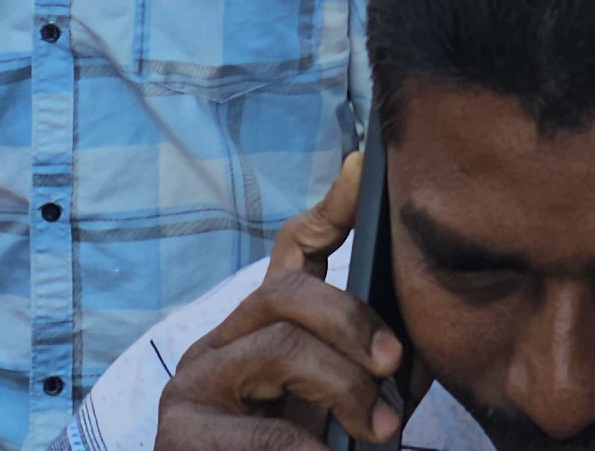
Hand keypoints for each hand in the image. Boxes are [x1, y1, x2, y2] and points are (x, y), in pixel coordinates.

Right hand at [156, 154, 411, 447]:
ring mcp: (193, 387)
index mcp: (263, 331)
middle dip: (351, 322)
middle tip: (394, 367)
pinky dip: (308, 448)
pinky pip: (262, 430)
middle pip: (286, 292)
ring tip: (379, 431)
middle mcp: (220, 344)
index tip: (365, 171)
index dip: (330, 209)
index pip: (292, 252)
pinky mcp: (179, 434)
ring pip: (277, 349)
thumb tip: (415, 346)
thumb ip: (374, 372)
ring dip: (342, 387)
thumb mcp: (347, 414)